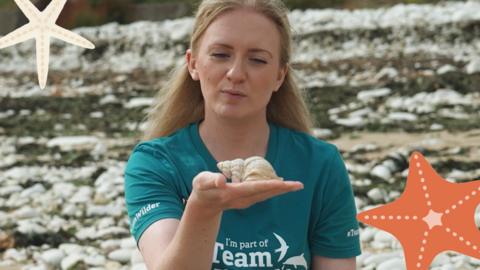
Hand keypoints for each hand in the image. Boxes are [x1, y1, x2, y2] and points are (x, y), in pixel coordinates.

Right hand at [189, 171, 303, 215]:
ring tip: (296, 186)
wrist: (203, 206)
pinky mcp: (247, 200)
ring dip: (282, 190)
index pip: (255, 188)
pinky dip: (274, 190)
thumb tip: (221, 180)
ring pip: (267, 195)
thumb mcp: (201, 182)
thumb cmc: (202, 190)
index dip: (270, 185)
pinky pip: (264, 194)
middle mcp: (243, 199)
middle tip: (299, 185)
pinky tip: (282, 186)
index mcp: (234, 193)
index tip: (284, 184)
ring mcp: (246, 201)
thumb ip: (210, 180)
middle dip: (282, 189)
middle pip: (266, 193)